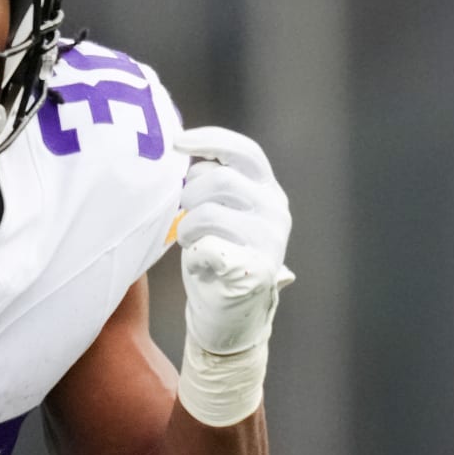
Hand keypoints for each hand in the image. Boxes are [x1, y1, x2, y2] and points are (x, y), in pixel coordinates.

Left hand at [173, 126, 294, 355]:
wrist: (229, 314)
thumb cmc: (216, 254)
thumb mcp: (220, 210)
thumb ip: (212, 182)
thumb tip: (180, 149)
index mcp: (269, 190)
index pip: (244, 151)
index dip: (210, 141)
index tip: (177, 142)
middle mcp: (276, 211)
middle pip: (219, 180)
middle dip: (189, 195)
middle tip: (184, 216)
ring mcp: (270, 240)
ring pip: (207, 213)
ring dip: (186, 227)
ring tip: (190, 242)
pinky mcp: (255, 270)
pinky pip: (207, 248)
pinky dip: (194, 254)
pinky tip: (200, 264)